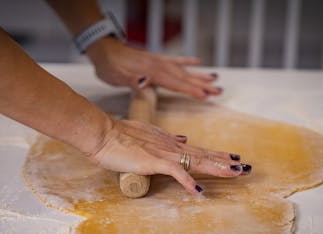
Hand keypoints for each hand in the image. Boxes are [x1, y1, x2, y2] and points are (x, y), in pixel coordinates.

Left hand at [86, 37, 221, 98]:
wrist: (103, 50)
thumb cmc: (108, 66)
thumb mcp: (115, 76)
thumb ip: (131, 80)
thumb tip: (147, 82)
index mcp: (150, 72)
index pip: (174, 83)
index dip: (190, 89)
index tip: (205, 95)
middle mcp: (158, 65)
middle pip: (184, 77)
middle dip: (202, 84)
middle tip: (219, 91)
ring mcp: (158, 61)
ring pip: (183, 69)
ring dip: (199, 75)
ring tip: (216, 80)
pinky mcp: (155, 59)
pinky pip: (175, 60)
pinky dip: (187, 61)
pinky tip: (199, 62)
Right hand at [89, 118, 250, 193]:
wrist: (102, 133)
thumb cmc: (118, 135)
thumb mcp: (147, 133)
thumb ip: (165, 137)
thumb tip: (182, 138)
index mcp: (170, 143)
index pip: (199, 150)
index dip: (218, 155)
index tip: (234, 159)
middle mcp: (172, 147)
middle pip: (204, 156)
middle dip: (227, 163)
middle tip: (247, 168)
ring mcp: (164, 154)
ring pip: (197, 162)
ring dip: (218, 168)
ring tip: (238, 173)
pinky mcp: (153, 161)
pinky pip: (175, 172)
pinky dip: (188, 181)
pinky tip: (200, 190)